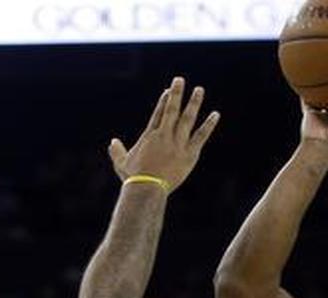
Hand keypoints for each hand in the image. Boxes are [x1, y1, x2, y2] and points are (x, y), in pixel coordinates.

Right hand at [109, 77, 220, 191]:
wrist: (147, 188)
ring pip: (187, 119)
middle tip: (180, 80)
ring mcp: (178, 143)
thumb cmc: (133, 177)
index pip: (159, 113)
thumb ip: (117, 150)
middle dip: (176, 94)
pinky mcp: (189, 154)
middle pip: (172, 110)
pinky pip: (201, 136)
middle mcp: (165, 135)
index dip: (164, 100)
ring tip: (199, 90)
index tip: (168, 90)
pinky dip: (208, 125)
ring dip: (194, 103)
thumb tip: (112, 142)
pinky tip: (215, 114)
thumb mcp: (122, 163)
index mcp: (150, 135)